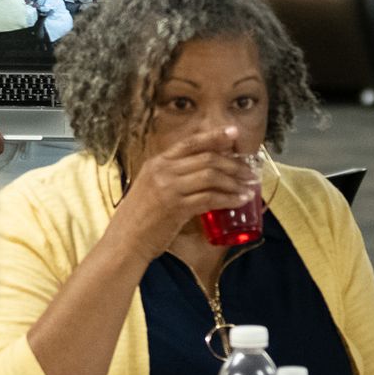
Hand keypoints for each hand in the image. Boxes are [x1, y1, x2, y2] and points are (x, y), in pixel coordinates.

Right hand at [108, 126, 255, 259]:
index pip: (190, 143)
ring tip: (248, 187)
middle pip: (206, 159)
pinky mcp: (176, 208)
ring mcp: (169, 188)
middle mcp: (162, 171)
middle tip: (249, 171)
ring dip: (234, 181)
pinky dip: (228, 199)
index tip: (233, 133)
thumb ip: (171, 175)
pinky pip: (209, 198)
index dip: (214, 136)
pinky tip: (238, 201)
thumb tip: (201, 171)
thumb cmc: (139, 217)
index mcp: (157, 163)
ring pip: (210, 177)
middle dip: (233, 164)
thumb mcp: (151, 187)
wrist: (124, 241)